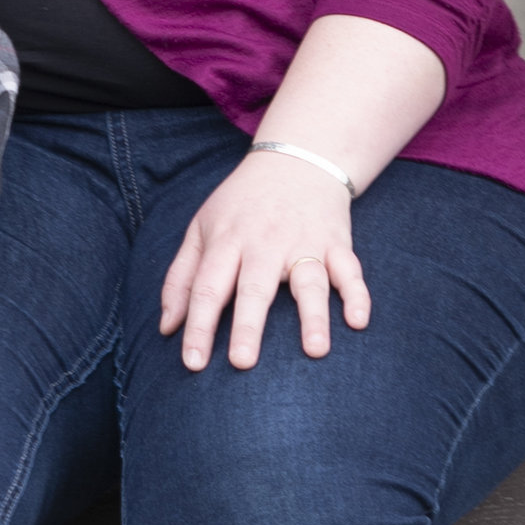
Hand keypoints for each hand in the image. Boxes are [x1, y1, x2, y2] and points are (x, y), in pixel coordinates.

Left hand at [159, 149, 369, 371]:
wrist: (295, 160)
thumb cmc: (240, 206)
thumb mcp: (201, 229)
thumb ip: (180, 278)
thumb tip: (166, 328)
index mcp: (227, 242)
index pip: (207, 288)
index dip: (198, 326)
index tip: (193, 363)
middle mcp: (265, 244)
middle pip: (255, 288)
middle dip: (249, 326)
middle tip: (242, 363)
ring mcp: (304, 244)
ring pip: (309, 282)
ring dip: (313, 316)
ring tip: (315, 350)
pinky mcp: (336, 244)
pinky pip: (350, 271)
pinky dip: (357, 295)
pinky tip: (358, 321)